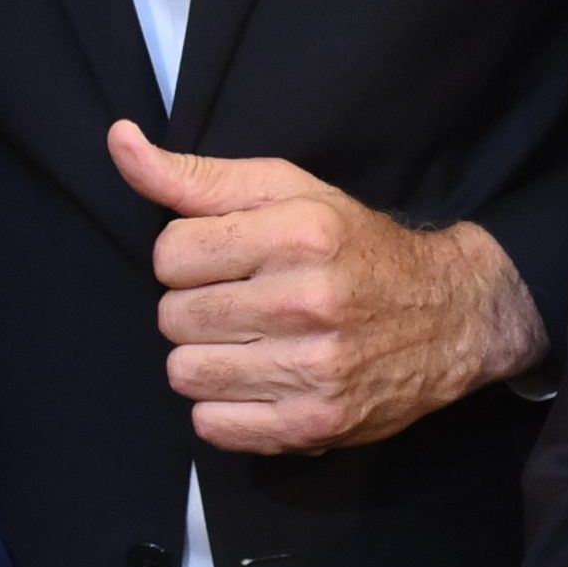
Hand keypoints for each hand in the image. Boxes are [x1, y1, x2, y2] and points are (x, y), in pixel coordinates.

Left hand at [108, 118, 547, 454]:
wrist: (448, 317)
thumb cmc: (355, 247)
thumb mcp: (287, 192)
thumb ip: (197, 176)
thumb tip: (119, 141)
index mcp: (298, 233)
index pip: (170, 253)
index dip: (189, 256)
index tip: (226, 259)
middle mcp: (306, 300)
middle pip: (173, 315)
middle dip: (197, 306)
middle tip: (243, 301)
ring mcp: (312, 369)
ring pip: (185, 372)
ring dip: (206, 359)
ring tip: (249, 342)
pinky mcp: (313, 424)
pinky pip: (211, 425)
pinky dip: (224, 407)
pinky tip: (260, 379)